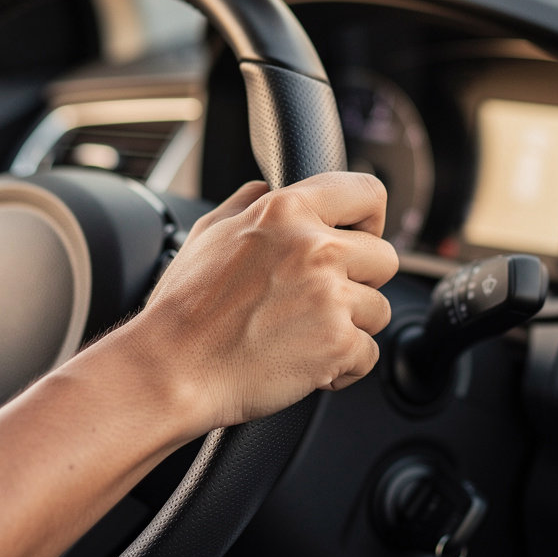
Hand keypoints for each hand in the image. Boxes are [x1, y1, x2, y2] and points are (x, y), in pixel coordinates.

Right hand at [129, 172, 398, 430]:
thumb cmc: (183, 307)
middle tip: (318, 300)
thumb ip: (247, 202)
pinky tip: (303, 363)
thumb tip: (266, 188)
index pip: (368, 192)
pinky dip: (341, 365)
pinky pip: (368, 354)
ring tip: (301, 334)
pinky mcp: (338, 343)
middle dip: (359, 282)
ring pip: (379, 309)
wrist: (172, 369)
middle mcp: (315, 248)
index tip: (358, 239)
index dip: (369, 220)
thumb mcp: (208, 232)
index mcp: (287, 211)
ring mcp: (330, 296)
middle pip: (385, 258)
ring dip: (349, 326)